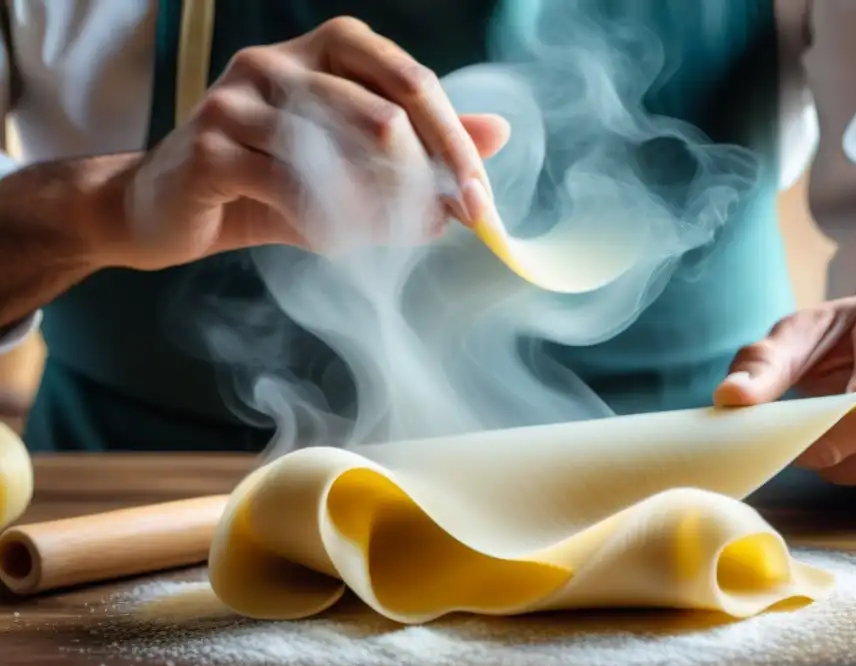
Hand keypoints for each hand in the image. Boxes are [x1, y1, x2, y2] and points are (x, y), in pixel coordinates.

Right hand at [91, 16, 509, 269]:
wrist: (170, 209)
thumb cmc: (271, 185)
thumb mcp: (355, 164)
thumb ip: (423, 145)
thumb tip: (499, 133)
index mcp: (328, 49)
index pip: (411, 83)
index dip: (455, 144)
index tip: (481, 203)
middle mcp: (282, 60)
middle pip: (385, 115)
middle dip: (427, 181)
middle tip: (446, 225)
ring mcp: (241, 98)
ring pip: (343, 154)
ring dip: (380, 210)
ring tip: (392, 238)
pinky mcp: (212, 147)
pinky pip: (294, 190)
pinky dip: (328, 224)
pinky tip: (336, 241)